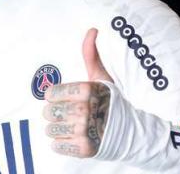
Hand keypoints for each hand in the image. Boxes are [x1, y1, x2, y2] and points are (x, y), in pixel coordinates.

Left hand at [43, 28, 111, 157]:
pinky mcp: (84, 149)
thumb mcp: (101, 77)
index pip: (51, 94)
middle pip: (49, 112)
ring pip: (50, 129)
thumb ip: (91, 54)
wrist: (130, 131)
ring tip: (71, 125)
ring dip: (57, 128)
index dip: (54, 97)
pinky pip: (56, 145)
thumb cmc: (110, 101)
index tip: (62, 98)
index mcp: (87, 90)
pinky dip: (61, 143)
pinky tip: (73, 137)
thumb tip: (92, 30)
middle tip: (69, 113)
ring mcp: (85, 131)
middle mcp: (85, 110)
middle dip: (55, 113)